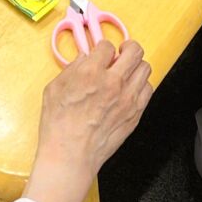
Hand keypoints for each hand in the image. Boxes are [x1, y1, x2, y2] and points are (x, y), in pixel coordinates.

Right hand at [22, 39, 153, 201]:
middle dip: (127, 47)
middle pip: (134, 51)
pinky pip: (148, 89)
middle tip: (121, 52)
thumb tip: (84, 59)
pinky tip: (130, 89)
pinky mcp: (135, 113)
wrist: (70, 155)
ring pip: (145, 68)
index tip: (100, 53)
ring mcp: (127, 98)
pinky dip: (140, 85)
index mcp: (90, 73)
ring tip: (126, 72)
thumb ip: (71, 69)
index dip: (102, 47)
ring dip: (135, 66)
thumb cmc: (59, 125)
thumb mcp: (53, 89)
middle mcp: (113, 82)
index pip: (106, 46)